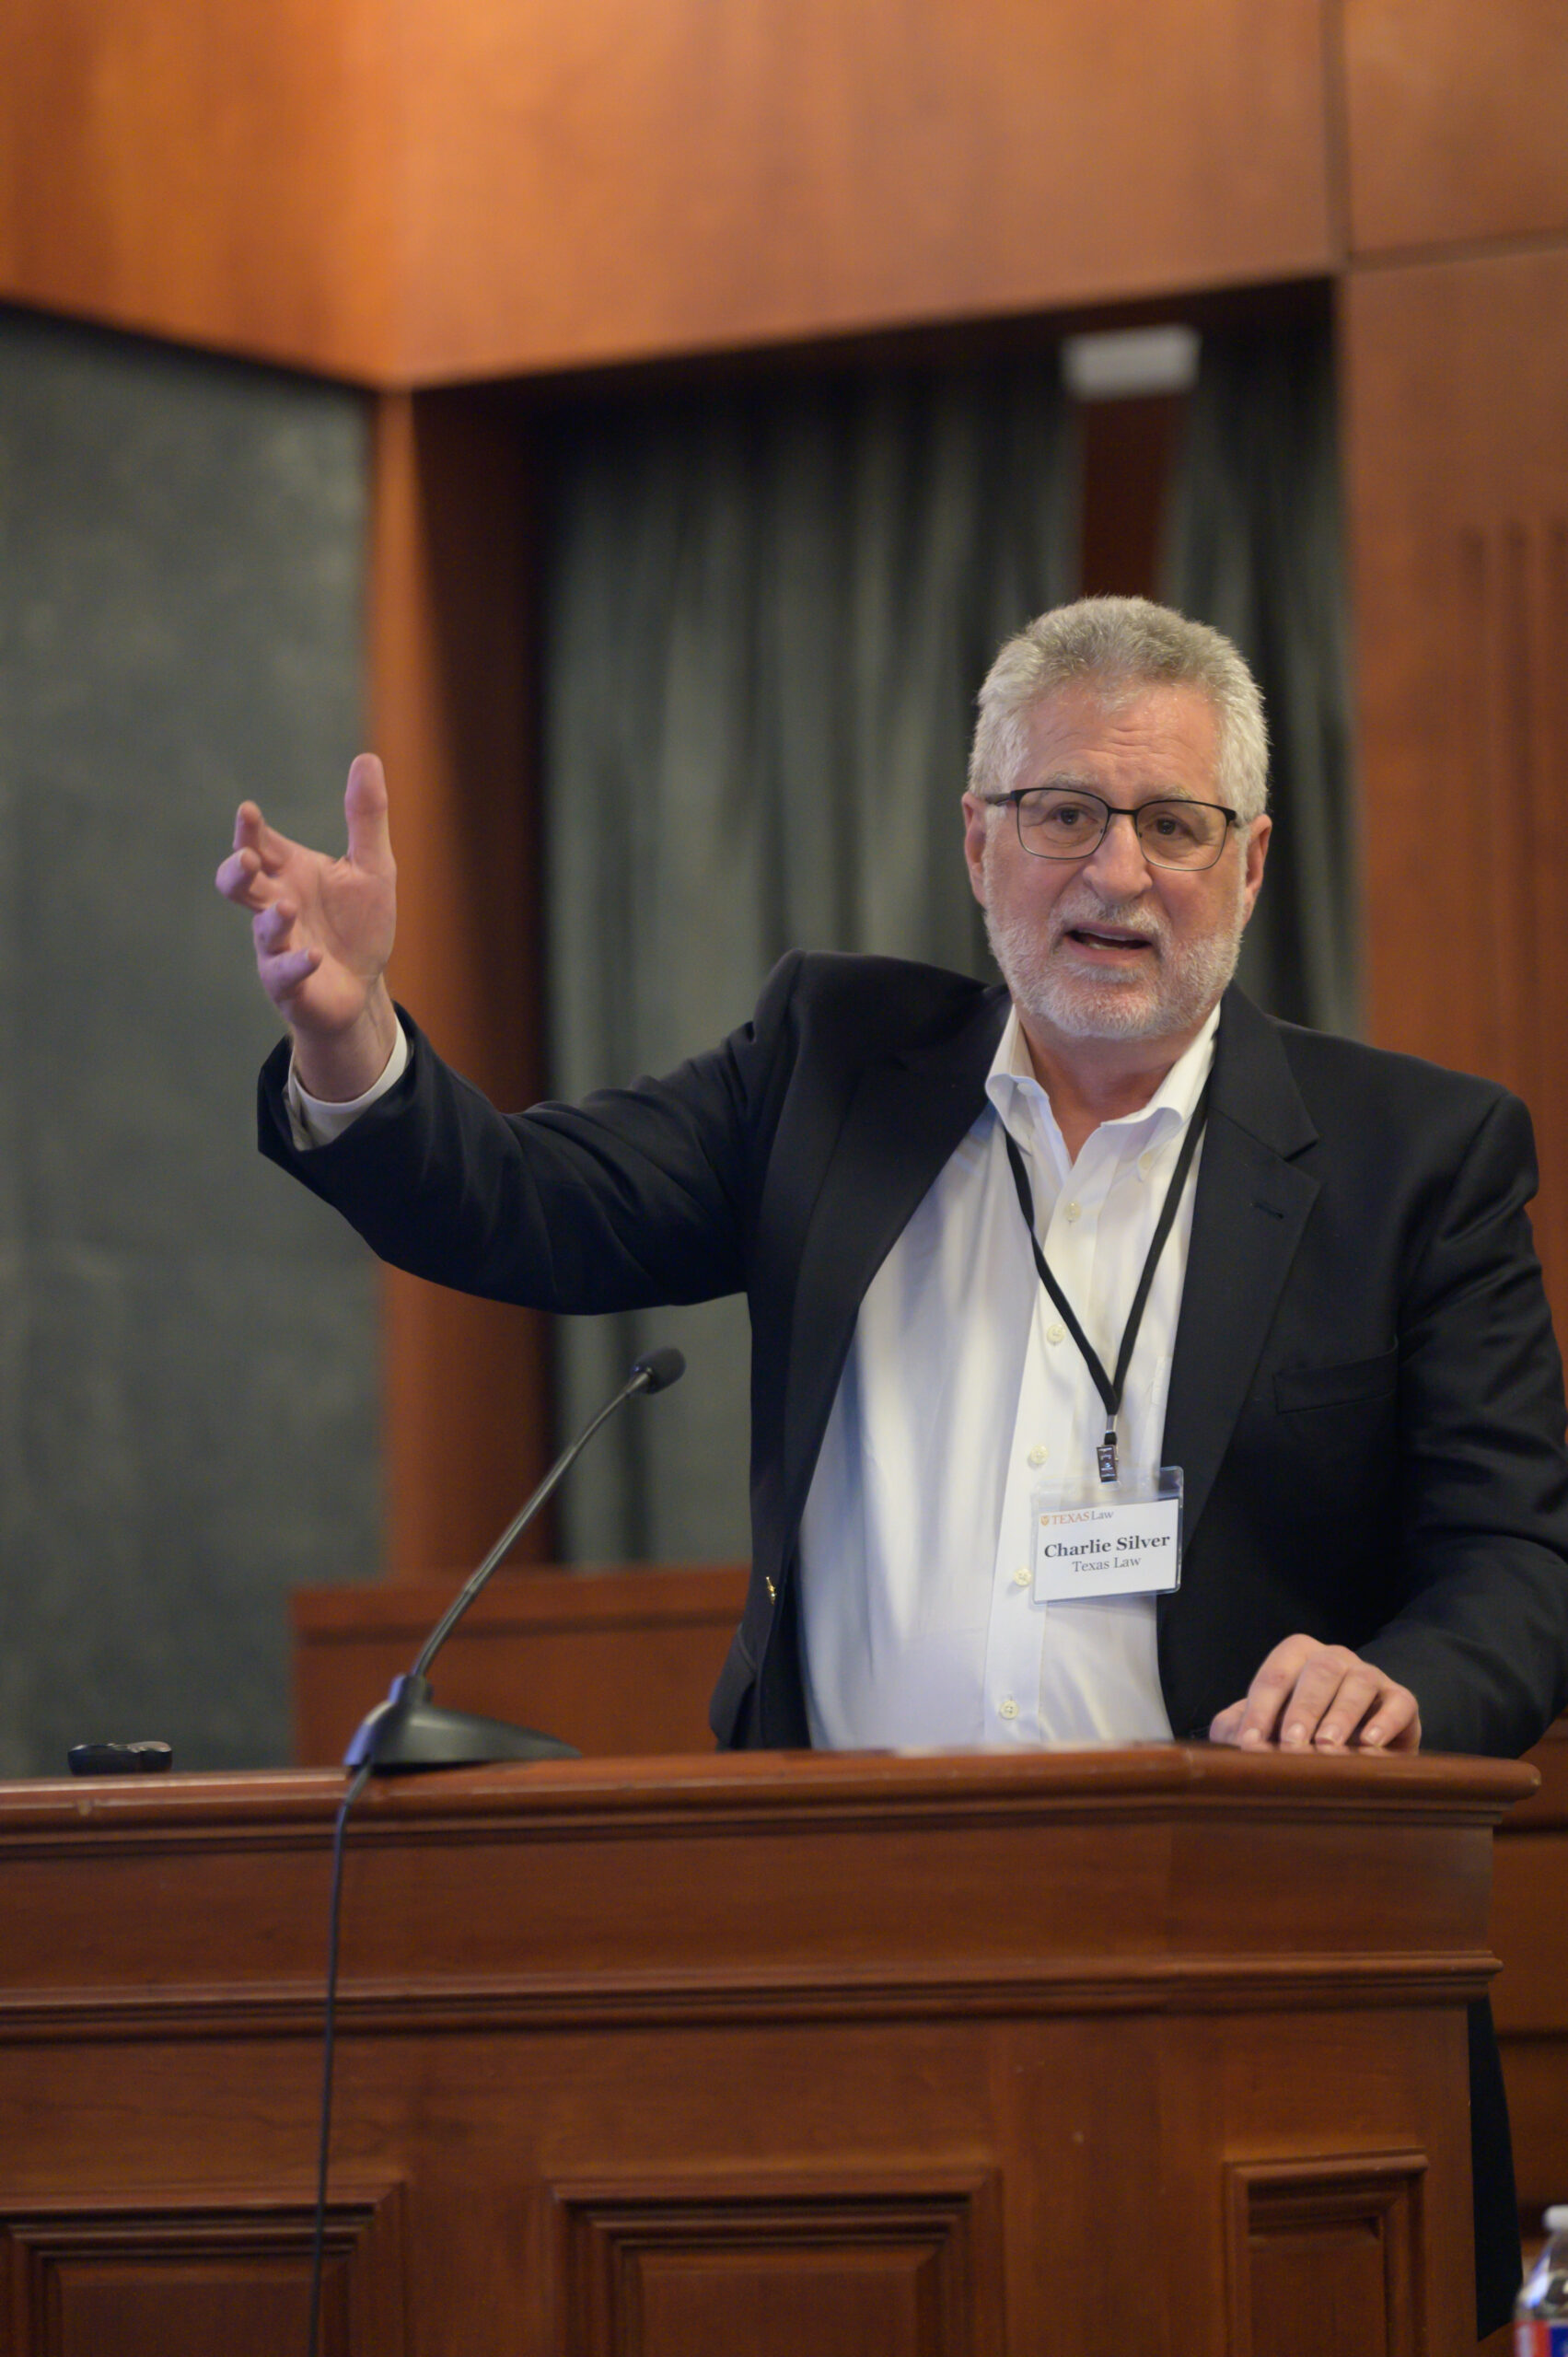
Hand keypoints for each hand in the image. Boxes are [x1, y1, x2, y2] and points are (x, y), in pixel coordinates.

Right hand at [215, 753, 398, 1098]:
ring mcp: (278, 946)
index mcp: (291, 872)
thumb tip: (368, 757)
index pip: (261, 845)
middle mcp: (276, 905)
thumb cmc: (359, 925)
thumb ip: (366, 817)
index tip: (248, 812)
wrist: (363, 988)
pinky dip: (297, 964)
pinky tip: (314, 955)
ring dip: (272, 919)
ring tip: (288, 907)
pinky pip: (285, 974)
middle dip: (237, 871)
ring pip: (263, 930)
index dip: (249, 831)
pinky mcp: (289, 984)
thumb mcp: (373, 867)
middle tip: (247, 859)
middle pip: (239, 884)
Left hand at [1209, 1635, 1420, 1753]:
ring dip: (1342, 1713)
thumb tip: (1232, 1742)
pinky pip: (1399, 1702)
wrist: (1354, 1749)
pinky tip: (1370, 1744)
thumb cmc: (1297, 1734)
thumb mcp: (1261, 1729)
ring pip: (1360, 1681)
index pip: (1276, 1674)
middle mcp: (1335, 1659)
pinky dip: (1386, 1721)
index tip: (1250, 1743)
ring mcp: (1371, 1676)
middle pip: (1319, 1671)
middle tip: (1291, 1743)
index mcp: (1297, 1657)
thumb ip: (1237, 1729)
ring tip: (1327, 1745)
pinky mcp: (1401, 1700)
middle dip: (1303, 1708)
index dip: (1260, 1709)